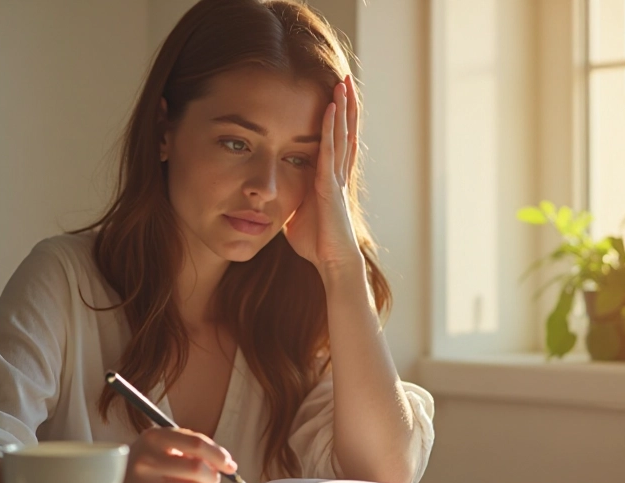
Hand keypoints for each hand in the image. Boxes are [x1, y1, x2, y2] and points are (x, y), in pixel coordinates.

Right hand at [114, 427, 236, 482]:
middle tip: (212, 479)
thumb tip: (227, 463)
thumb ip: (191, 447)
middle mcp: (146, 459)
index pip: (196, 443)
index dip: (219, 455)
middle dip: (213, 476)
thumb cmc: (145, 463)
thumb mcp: (161, 444)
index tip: (230, 464)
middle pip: (197, 469)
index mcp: (153, 437)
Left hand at [284, 75, 364, 279]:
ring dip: (342, 107)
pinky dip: (330, 127)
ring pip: (341, 134)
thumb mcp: (298, 214)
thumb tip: (277, 196)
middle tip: (347, 78)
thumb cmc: (317, 243)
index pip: (338, 142)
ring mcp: (336, 177)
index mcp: (331, 179)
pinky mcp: (331, 184)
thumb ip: (292, 200)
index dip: (340, 119)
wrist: (332, 262)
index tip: (340, 96)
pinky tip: (331, 107)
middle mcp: (338, 173)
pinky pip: (330, 149)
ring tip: (343, 81)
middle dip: (346, 104)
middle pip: (345, 131)